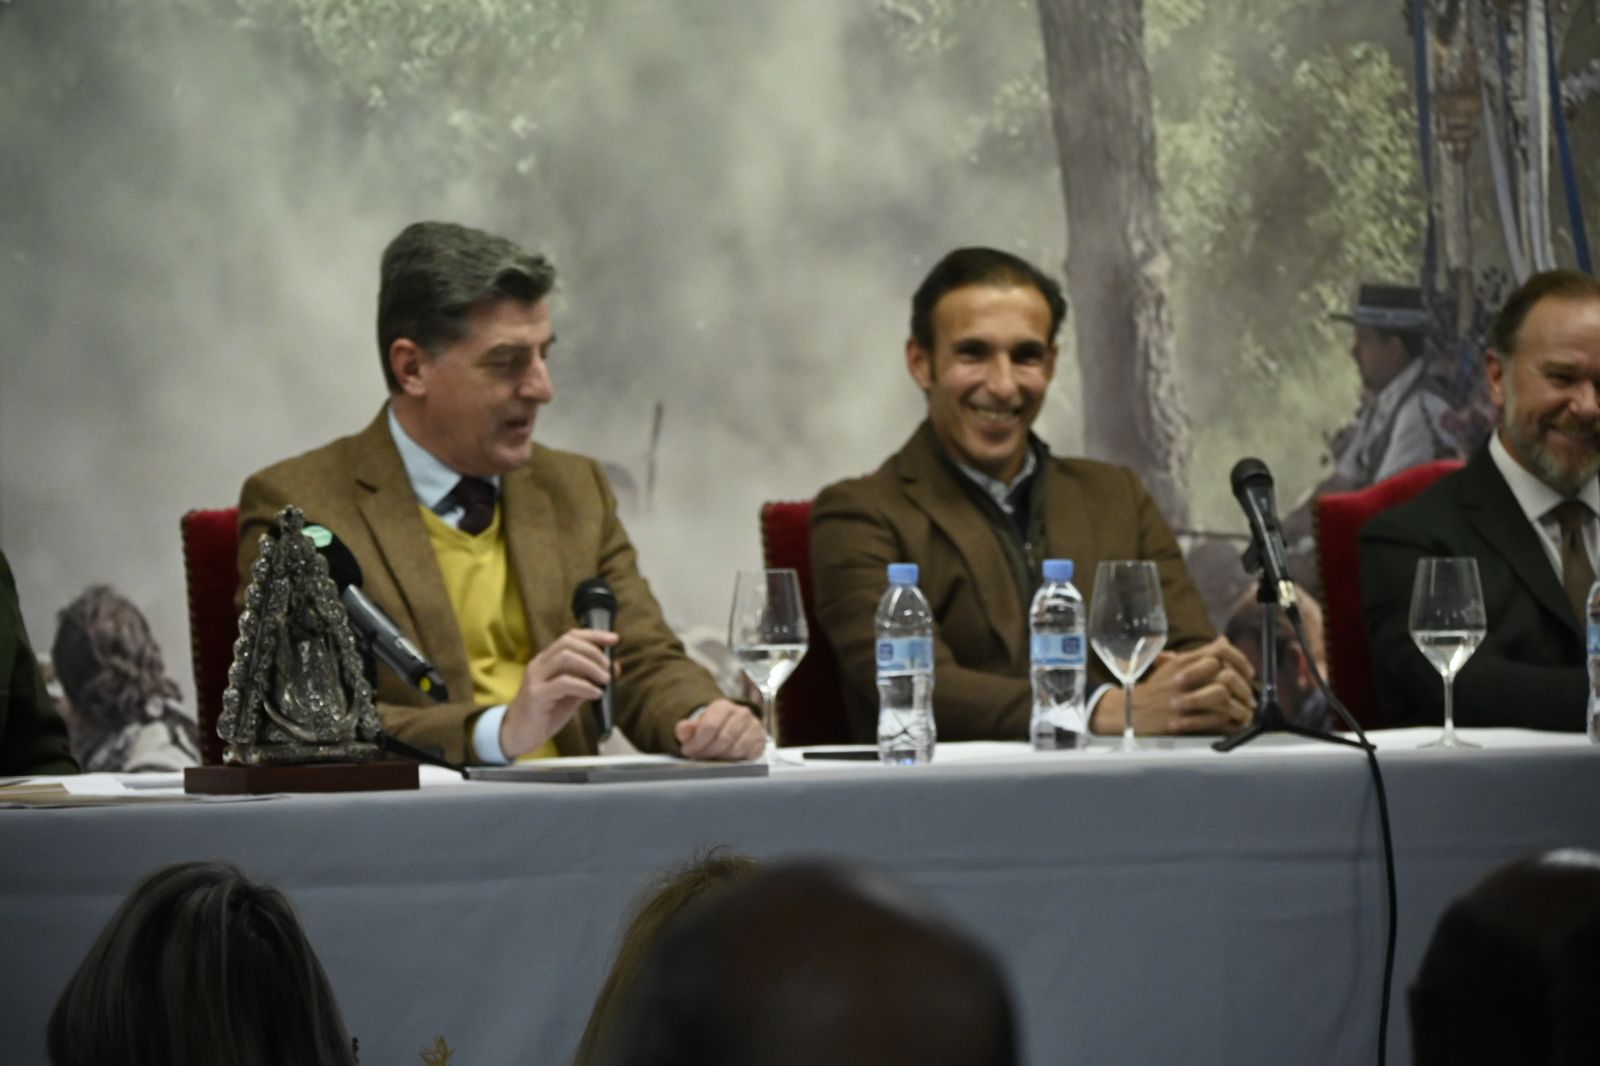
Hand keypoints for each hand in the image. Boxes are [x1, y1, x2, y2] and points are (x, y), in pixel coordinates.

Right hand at [500, 628, 619, 758]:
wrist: (519, 735)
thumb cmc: (545, 714)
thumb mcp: (571, 695)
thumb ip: (588, 680)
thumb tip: (613, 669)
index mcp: (547, 661)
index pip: (570, 637)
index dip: (593, 635)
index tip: (614, 639)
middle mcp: (539, 665)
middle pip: (567, 643)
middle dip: (593, 651)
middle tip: (608, 666)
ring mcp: (536, 679)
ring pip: (565, 658)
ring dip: (590, 666)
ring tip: (604, 680)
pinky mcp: (536, 695)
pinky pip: (563, 683)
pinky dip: (584, 686)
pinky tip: (595, 694)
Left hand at [675, 699, 764, 760]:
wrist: (727, 728)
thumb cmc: (710, 728)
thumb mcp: (694, 727)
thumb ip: (686, 728)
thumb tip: (683, 729)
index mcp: (723, 706)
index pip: (710, 726)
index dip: (696, 742)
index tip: (688, 750)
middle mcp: (742, 713)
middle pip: (723, 739)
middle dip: (707, 752)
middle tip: (698, 757)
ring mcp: (754, 726)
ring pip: (736, 749)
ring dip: (721, 757)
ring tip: (711, 758)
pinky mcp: (761, 740)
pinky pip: (748, 755)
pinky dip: (735, 760)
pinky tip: (726, 759)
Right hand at [1091, 636, 1255, 735]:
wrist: (1131, 712)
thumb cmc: (1157, 689)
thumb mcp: (1175, 665)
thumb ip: (1201, 654)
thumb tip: (1224, 641)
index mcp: (1182, 662)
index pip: (1220, 653)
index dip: (1240, 661)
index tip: (1248, 672)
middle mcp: (1182, 678)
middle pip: (1225, 675)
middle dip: (1243, 687)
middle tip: (1249, 695)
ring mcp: (1182, 700)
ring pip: (1223, 698)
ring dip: (1238, 706)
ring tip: (1244, 711)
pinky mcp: (1182, 722)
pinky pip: (1215, 720)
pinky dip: (1229, 722)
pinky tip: (1233, 723)